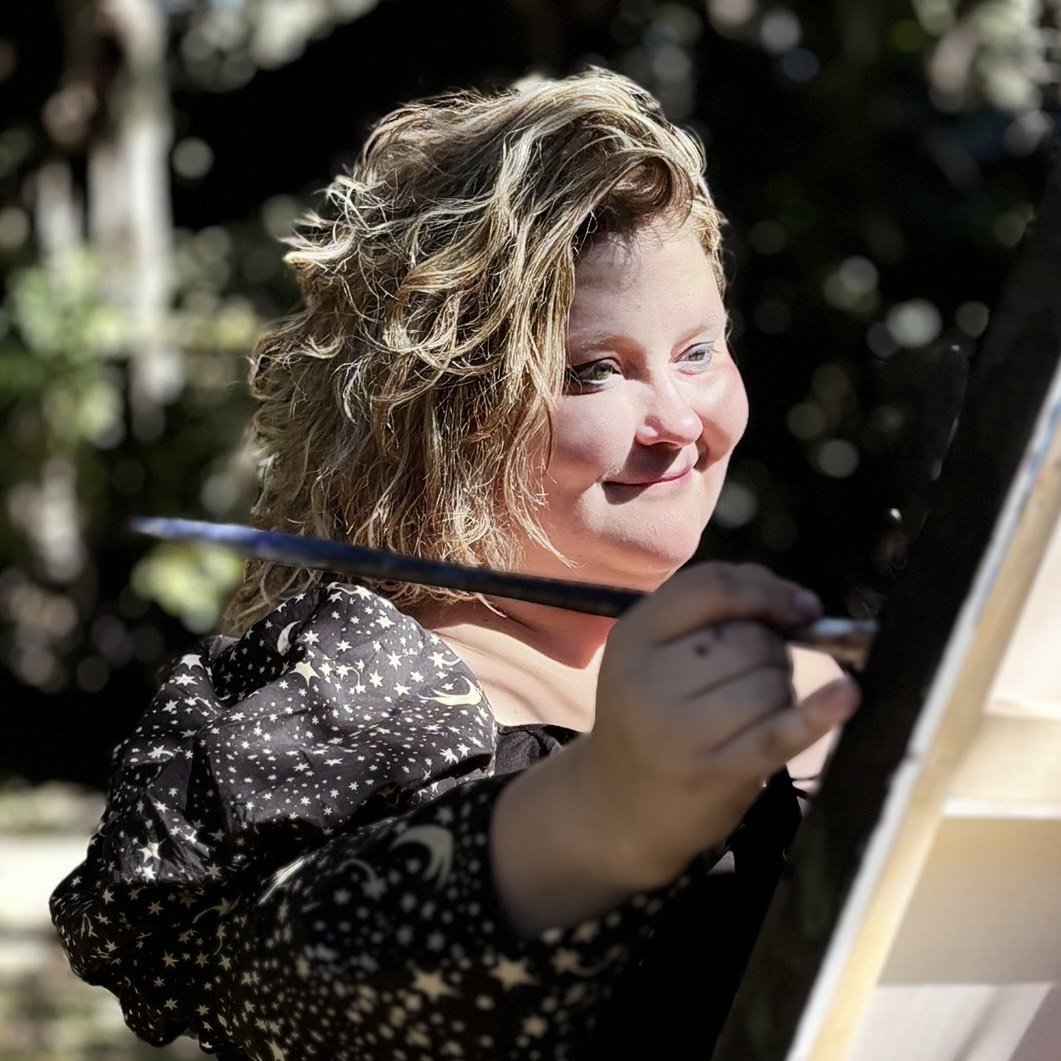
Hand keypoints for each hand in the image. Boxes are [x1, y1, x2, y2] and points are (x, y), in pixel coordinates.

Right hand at [579, 562, 859, 890]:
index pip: (712, 587)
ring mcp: (682, 729)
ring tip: (748, 713)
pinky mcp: (718, 772)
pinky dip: (818, 713)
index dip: (766, 589)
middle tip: (748, 679)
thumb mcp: (652, 652)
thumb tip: (797, 603)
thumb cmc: (650, 716)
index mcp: (634, 635)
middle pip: (750, 637)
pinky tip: (845, 697)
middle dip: (771, 649)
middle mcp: (650, 679)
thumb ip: (712, 611)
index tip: (801, 607)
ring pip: (772, 682)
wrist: (622, 806)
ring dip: (780, 691)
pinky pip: (780, 732)